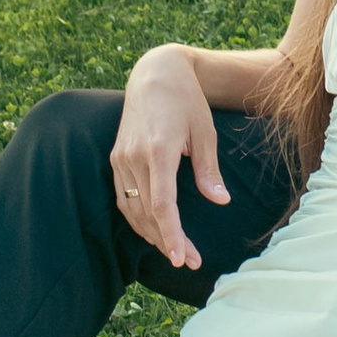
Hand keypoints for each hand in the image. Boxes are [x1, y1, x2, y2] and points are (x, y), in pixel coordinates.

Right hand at [109, 48, 228, 270]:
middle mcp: (134, 157)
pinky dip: (137, 218)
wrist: (155, 74)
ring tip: (176, 251)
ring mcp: (121, 159)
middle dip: (168, 241)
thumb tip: (220, 201)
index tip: (182, 258)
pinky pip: (123, 198)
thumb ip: (208, 169)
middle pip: (148, 213)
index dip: (172, 235)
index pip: (162, 205)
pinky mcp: (116, 159)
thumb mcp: (205, 132)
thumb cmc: (186, 101)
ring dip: (152, 234)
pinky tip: (154, 230)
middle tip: (190, 262)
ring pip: (132, 210)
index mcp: (158, 150)